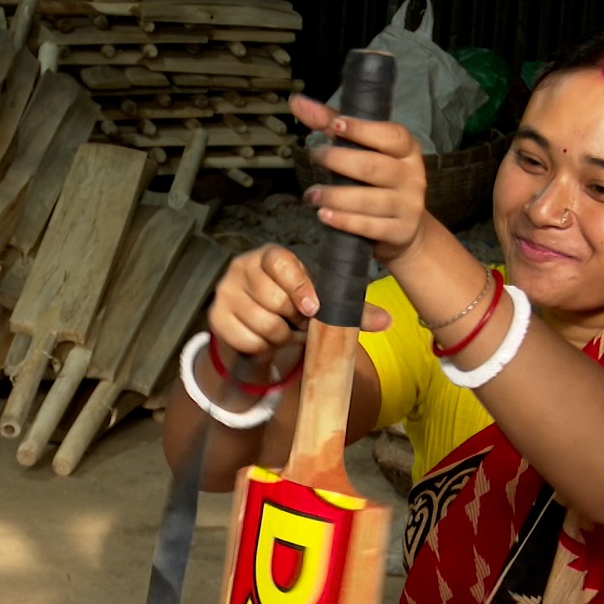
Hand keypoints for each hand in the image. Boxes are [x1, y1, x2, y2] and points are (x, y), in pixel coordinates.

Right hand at [209, 245, 391, 355]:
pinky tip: (267, 340)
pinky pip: (247, 340)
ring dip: (282, 337)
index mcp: (269, 256)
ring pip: (263, 324)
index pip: (281, 264)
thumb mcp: (321, 302)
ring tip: (286, 331)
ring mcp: (225, 292)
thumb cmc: (293, 305)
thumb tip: (387, 321)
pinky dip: (263, 348)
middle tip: (300, 322)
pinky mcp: (215, 317)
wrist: (256, 326)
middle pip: (274, 300)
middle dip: (294, 319)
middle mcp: (242, 267)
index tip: (313, 309)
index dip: (299, 287)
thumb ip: (352, 309)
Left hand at [290, 94, 429, 264]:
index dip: (363, 130)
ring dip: (335, 196)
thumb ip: (331, 124)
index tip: (335, 125)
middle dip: (338, 161)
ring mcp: (408, 205)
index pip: (390, 136)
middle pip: (373, 167)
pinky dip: (344, 221)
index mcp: (407, 150)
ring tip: (311, 195)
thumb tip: (297, 102)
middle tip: (314, 158)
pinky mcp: (400, 231)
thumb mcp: (361, 149)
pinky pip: (370, 226)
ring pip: (369, 200)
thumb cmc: (378, 182)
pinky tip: (324, 215)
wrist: (406, 229)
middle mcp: (412, 176)